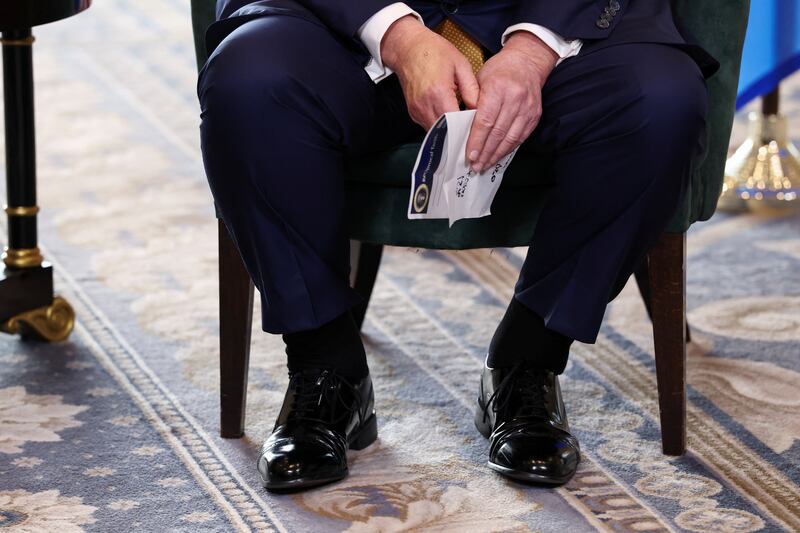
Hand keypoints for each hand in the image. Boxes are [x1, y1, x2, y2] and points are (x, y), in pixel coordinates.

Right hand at [381, 16, 479, 129]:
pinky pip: (429, 126)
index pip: (455, 122)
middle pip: (446, 131)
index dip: (467, 127)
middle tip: (472, 129)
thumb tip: (479, 108)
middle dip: (459, 132)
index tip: (477, 127)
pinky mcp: (413, 113)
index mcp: (438, 92)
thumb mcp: (460, 64)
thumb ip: (471, 89)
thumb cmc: (433, 51)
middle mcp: (425, 105)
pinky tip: (448, 117)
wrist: (408, 48)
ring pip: (437, 132)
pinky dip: (440, 126)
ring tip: (461, 123)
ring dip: (449, 131)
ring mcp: (417, 110)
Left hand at [466, 31, 557, 171]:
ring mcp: (527, 108)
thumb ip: (473, 103)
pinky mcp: (534, 115)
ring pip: (510, 138)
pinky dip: (508, 149)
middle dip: (485, 152)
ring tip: (485, 165)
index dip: (477, 141)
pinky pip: (521, 137)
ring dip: (496, 154)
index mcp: (497, 88)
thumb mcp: (480, 79)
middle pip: (498, 132)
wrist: (527, 62)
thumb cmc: (499, 70)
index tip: (469, 155)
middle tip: (475, 166)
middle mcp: (514, 99)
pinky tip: (498, 156)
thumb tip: (463, 129)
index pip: (485, 121)